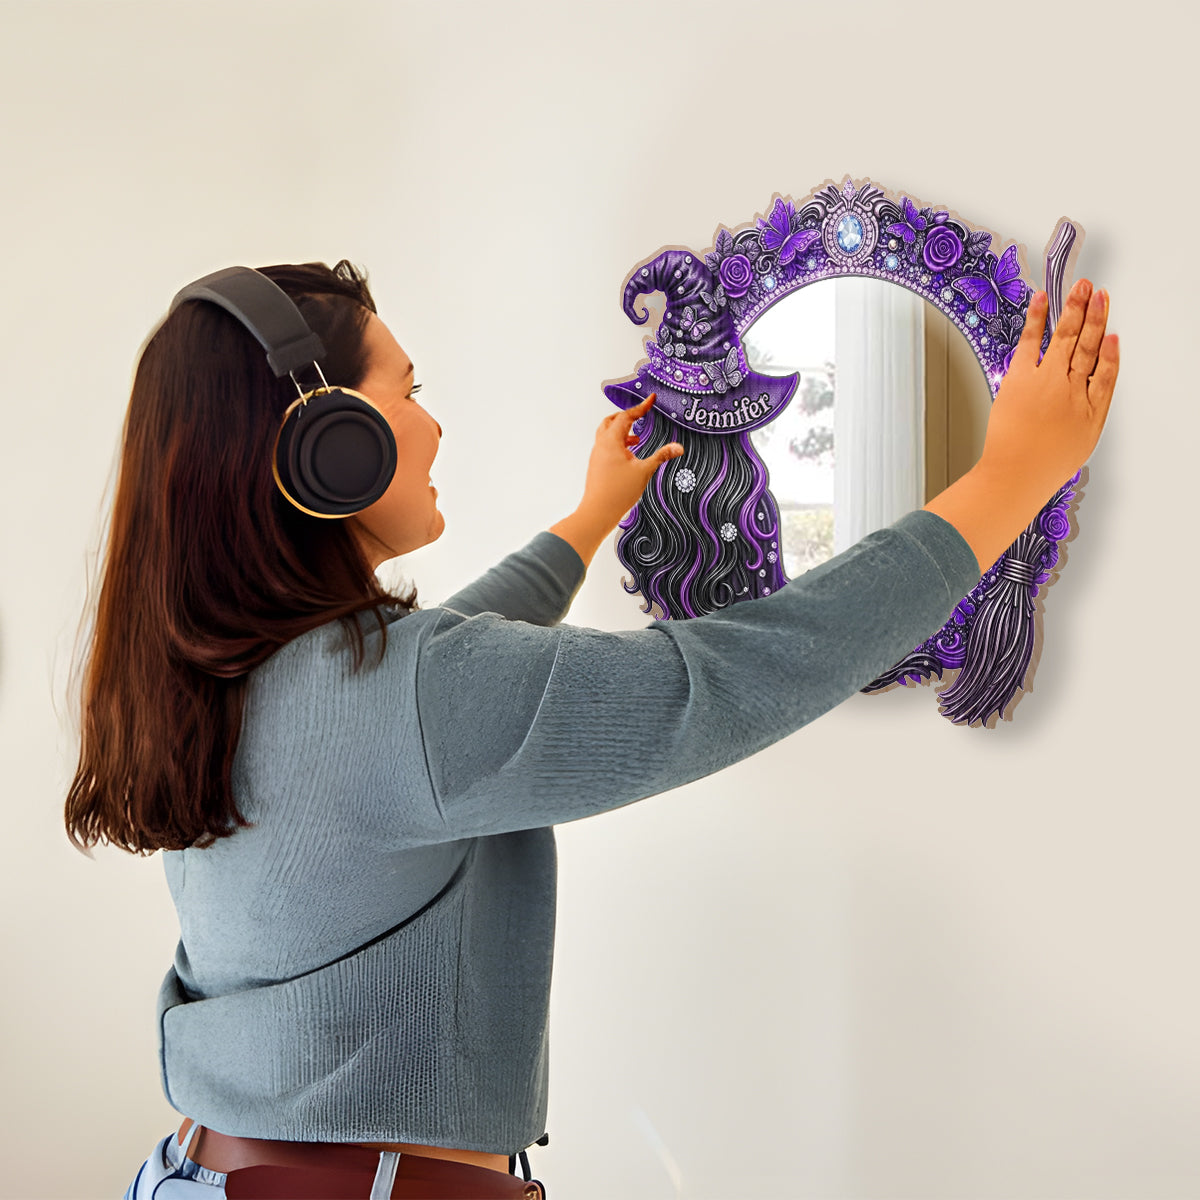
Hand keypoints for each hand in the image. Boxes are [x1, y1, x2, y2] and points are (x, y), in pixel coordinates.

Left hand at [548, 393, 683, 567]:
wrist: (597, 512)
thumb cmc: (617, 493)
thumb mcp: (644, 471)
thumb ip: (661, 456)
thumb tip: (678, 447)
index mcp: (611, 441)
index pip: (626, 416)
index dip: (641, 407)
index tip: (650, 399)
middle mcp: (601, 445)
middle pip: (612, 421)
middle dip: (626, 416)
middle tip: (640, 414)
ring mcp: (597, 455)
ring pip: (607, 434)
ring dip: (622, 431)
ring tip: (638, 438)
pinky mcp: (597, 465)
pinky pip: (606, 447)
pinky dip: (618, 444)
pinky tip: (630, 455)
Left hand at [978, 279, 1119, 494]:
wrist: (1016, 474)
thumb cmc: (1043, 464)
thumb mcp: (1082, 440)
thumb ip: (1091, 408)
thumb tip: (1096, 383)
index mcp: (1090, 406)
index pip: (1107, 370)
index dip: (1111, 350)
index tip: (1113, 332)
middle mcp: (1072, 388)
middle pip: (1088, 345)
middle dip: (1096, 316)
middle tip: (1099, 294)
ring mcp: (1046, 380)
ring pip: (1066, 337)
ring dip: (1074, 309)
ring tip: (1081, 288)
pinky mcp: (1020, 377)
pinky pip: (1031, 341)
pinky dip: (1038, 319)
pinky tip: (1043, 301)